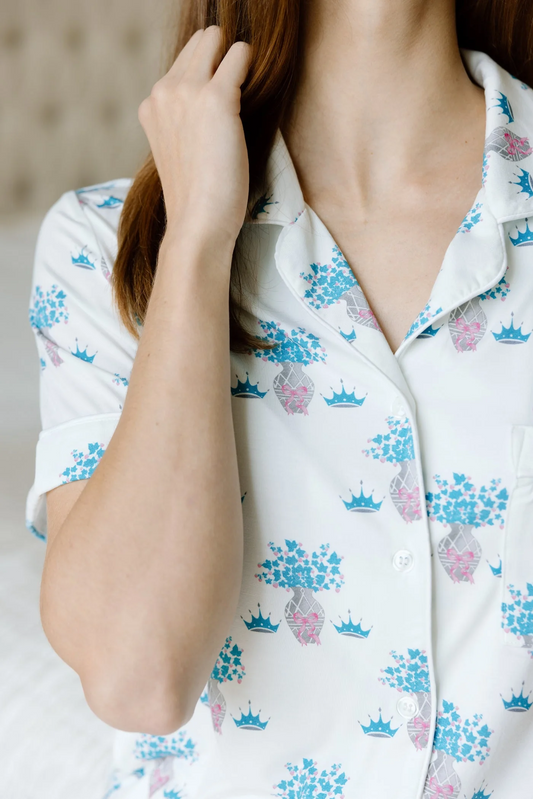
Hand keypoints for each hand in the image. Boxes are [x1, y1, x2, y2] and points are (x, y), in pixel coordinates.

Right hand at [138, 25, 252, 249]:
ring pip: (214, 39)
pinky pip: (239, 54)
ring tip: (246, 89)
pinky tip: (254, 85)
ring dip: (235, 58)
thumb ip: (186, 123)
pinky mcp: (216, 98)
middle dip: (221, 55)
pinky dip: (249, 64)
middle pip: (198, 42)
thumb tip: (213, 105)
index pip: (182, 63)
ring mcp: (186, 92)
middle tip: (238, 84)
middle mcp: (163, 92)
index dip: (207, 72)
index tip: (222, 89)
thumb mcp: (181, 153)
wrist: (198, 224)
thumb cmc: (198, 199)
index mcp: (151, 106)